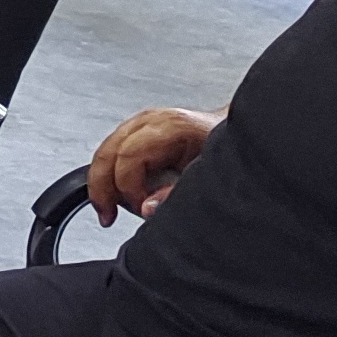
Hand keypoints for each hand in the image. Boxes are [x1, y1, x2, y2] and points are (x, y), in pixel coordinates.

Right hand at [85, 105, 216, 222]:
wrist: (234, 137)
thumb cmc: (227, 154)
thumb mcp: (207, 178)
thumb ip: (175, 195)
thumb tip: (146, 208)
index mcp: (171, 128)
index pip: (129, 156)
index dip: (127, 187)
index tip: (138, 207)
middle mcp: (152, 121)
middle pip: (108, 151)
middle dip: (102, 187)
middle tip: (107, 215)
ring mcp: (142, 123)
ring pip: (105, 151)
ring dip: (101, 182)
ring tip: (108, 209)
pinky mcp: (138, 131)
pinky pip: (112, 151)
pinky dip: (108, 174)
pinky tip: (115, 194)